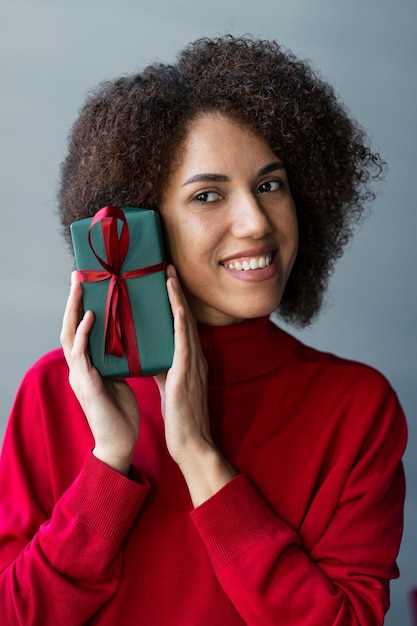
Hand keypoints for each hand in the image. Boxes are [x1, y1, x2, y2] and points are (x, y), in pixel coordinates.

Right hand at [60, 272, 139, 474]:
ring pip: (70, 336)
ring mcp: (80, 375)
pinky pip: (82, 354)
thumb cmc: (120, 412)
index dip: (81, 308)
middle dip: (73, 302)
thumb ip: (116, 361)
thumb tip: (125, 343)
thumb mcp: (118, 379)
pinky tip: (91, 317)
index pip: (80, 331)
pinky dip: (85, 334)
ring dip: (74, 311)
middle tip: (77, 276)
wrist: (120, 442)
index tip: (87, 285)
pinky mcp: (87, 384)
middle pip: (70, 327)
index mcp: (88, 366)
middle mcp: (79, 368)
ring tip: (79, 288)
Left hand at [154, 266, 235, 505]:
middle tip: (167, 268)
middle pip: (185, 317)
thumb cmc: (181, 417)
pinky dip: (181, 323)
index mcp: (189, 360)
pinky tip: (178, 307)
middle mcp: (194, 357)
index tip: (166, 280)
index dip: (175, 301)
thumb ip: (162, 368)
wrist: (191, 443)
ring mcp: (193, 364)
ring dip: (177, 299)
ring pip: (184, 324)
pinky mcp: (186, 374)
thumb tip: (148, 356)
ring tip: (169, 277)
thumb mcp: (169, 386)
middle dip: (176, 292)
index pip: (181, 324)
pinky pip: (184, 343)